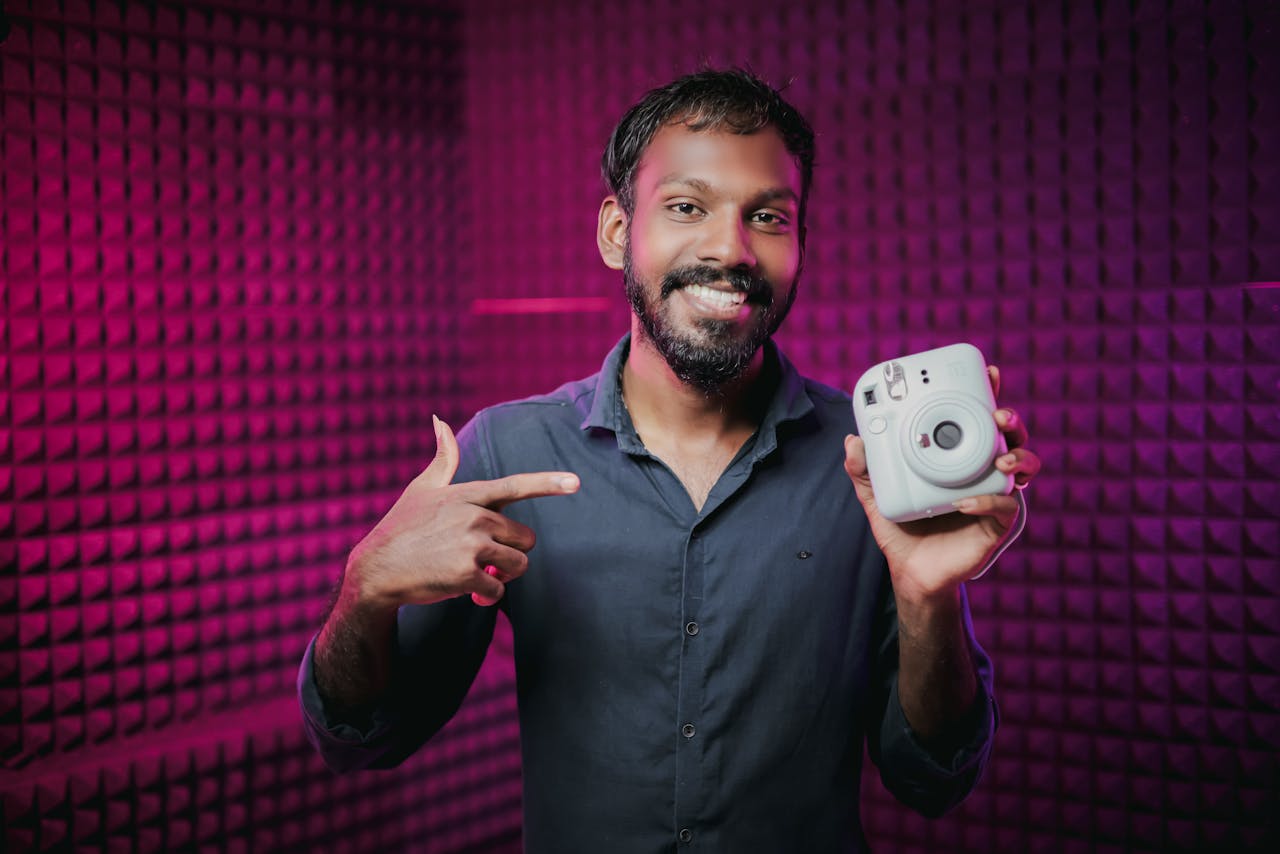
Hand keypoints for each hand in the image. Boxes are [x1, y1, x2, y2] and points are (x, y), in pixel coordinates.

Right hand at [341, 416, 579, 610]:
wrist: (376, 570)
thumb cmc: (402, 527)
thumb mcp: (421, 488)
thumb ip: (443, 458)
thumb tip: (440, 420)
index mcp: (467, 495)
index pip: (514, 487)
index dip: (547, 484)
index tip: (575, 482)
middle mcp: (473, 516)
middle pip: (526, 538)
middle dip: (511, 552)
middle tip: (484, 558)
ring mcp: (470, 545)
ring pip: (518, 565)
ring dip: (502, 576)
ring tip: (474, 573)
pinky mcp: (466, 574)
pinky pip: (498, 591)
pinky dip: (485, 596)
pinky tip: (462, 589)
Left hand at [843, 365, 1041, 601]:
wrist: (912, 572)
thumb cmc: (900, 528)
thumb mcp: (876, 494)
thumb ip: (863, 469)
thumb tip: (853, 441)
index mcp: (958, 456)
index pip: (977, 419)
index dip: (988, 394)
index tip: (989, 374)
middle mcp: (982, 471)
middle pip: (1011, 437)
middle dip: (1011, 421)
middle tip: (999, 415)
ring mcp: (993, 495)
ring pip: (1023, 468)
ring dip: (1018, 457)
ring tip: (1000, 459)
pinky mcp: (995, 525)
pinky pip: (1005, 508)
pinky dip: (988, 501)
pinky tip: (966, 502)